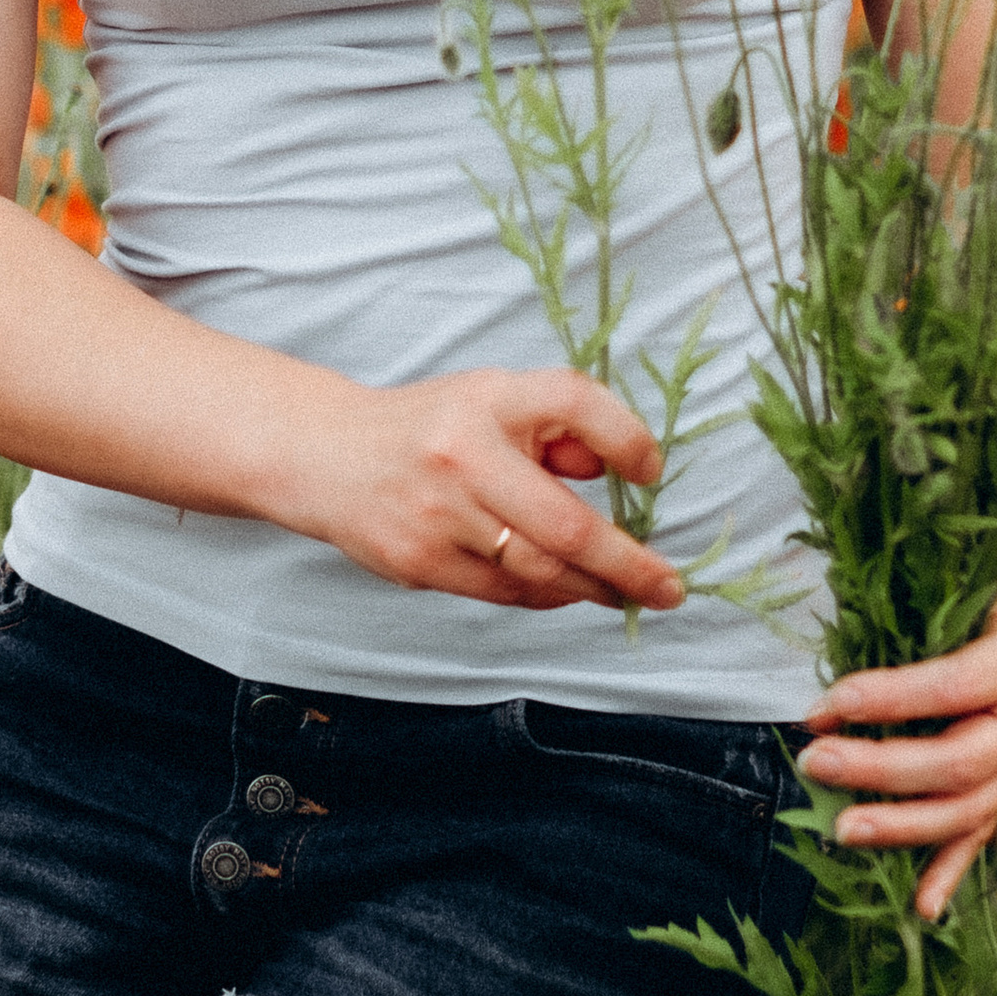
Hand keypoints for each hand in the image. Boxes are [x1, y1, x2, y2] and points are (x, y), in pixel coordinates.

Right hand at [289, 367, 683, 615]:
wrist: (328, 456)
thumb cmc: (429, 427)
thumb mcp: (492, 399)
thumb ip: (557, 427)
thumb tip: (619, 470)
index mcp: (487, 402)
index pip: (573, 402)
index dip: (625, 438)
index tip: (651, 471)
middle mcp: (462, 456)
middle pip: (566, 525)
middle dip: (628, 564)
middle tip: (668, 586)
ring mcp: (438, 516)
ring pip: (538, 572)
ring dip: (592, 589)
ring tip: (625, 593)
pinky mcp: (420, 563)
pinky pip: (502, 592)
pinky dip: (545, 596)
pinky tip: (567, 591)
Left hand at [797, 580, 996, 917]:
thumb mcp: (975, 566)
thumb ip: (925, 588)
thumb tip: (843, 592)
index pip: (953, 687)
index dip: (888, 699)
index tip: (826, 702)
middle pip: (960, 760)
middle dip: (882, 769)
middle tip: (812, 760)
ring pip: (971, 806)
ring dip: (903, 826)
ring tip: (840, 829)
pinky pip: (985, 827)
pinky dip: (952, 867)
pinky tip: (923, 906)